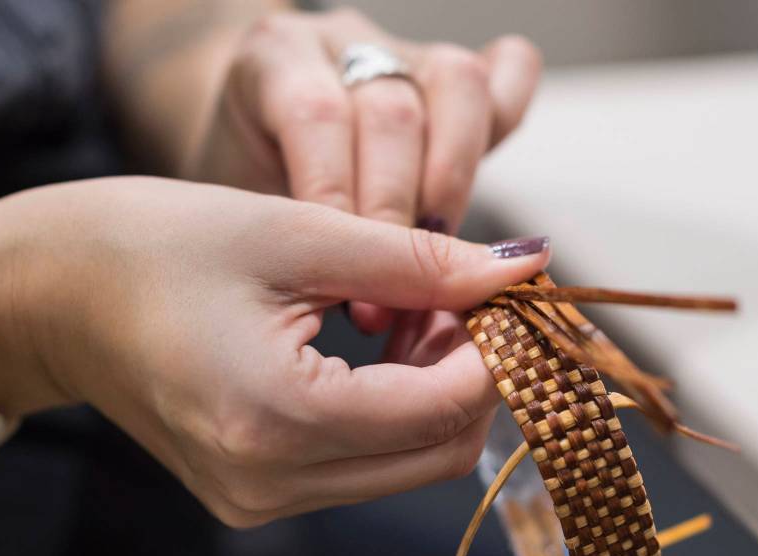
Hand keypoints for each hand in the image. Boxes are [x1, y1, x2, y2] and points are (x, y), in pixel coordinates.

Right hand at [0, 178, 548, 525]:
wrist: (50, 296)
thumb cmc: (151, 245)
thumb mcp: (293, 232)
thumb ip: (416, 260)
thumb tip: (519, 270)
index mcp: (275, 417)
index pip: (444, 410)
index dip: (496, 348)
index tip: (504, 287)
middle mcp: (268, 484)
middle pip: (437, 454)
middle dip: (473, 375)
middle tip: (459, 296)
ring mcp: (257, 501)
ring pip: (405, 466)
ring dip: (435, 393)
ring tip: (410, 312)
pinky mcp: (252, 495)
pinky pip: (360, 466)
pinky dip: (392, 411)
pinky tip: (373, 347)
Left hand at [181, 8, 542, 332]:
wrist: (252, 165)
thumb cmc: (249, 205)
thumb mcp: (256, 222)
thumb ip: (300, 243)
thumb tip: (376, 312)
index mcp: (275, 58)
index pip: (318, 117)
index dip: (339, 203)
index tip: (347, 287)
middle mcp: (344, 41)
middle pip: (393, 112)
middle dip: (398, 218)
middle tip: (389, 297)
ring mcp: (405, 49)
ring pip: (459, 86)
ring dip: (453, 188)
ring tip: (435, 264)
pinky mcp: (453, 72)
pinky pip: (508, 69)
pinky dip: (507, 123)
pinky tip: (478, 195)